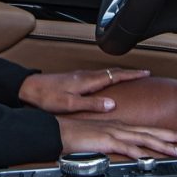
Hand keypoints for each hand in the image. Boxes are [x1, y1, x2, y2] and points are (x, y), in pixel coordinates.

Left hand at [18, 68, 149, 113]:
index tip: (145, 72)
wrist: (30, 88)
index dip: (132, 74)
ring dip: (121, 73)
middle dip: (130, 72)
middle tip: (144, 73)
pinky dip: (110, 76)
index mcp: (88, 81)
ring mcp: (82, 76)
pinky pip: (99, 75)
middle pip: (113, 71)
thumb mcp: (71, 104)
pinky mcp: (76, 78)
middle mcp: (87, 76)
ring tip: (131, 76)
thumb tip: (112, 104)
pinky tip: (108, 81)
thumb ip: (92, 104)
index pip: (116, 75)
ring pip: (106, 72)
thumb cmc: (47, 97)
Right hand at [57, 116, 176, 159]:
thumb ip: (116, 143)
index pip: (148, 130)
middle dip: (171, 137)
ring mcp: (115, 133)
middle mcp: (121, 128)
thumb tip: (128, 150)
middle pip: (151, 132)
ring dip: (162, 145)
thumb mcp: (103, 139)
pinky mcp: (107, 140)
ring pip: (144, 139)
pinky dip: (138, 151)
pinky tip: (147, 156)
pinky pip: (125, 147)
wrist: (62, 131)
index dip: (164, 134)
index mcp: (121, 127)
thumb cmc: (79, 135)